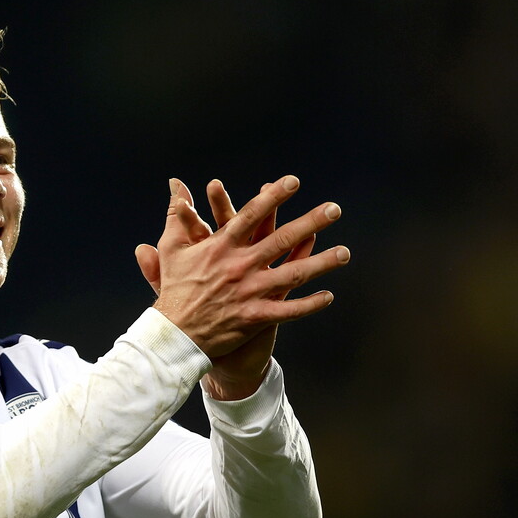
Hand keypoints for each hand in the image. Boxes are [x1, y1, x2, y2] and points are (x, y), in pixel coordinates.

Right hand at [135, 175, 349, 397]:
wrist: (175, 335)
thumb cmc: (174, 289)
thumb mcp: (172, 247)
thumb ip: (177, 213)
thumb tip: (174, 183)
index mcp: (221, 247)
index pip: (251, 215)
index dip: (272, 197)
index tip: (293, 181)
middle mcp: (239, 266)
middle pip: (281, 240)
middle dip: (310, 222)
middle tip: (334, 209)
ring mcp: (250, 292)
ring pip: (293, 275)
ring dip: (321, 263)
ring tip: (345, 253)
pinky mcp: (256, 317)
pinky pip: (289, 311)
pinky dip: (309, 304)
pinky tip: (329, 296)